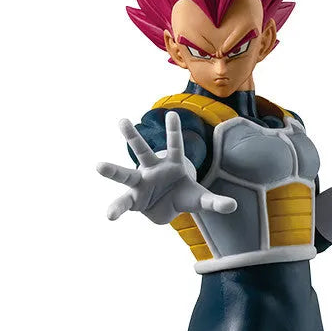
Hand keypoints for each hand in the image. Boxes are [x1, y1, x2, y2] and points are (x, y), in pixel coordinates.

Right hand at [97, 112, 237, 223]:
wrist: (168, 207)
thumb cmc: (184, 195)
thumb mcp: (201, 200)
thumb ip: (215, 202)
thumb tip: (233, 206)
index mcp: (172, 164)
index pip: (175, 145)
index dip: (174, 131)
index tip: (172, 114)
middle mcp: (152, 169)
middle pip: (142, 151)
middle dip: (133, 137)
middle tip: (122, 120)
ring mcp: (141, 183)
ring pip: (126, 174)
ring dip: (112, 171)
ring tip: (98, 165)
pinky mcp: (134, 199)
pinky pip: (123, 203)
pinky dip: (117, 209)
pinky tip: (109, 216)